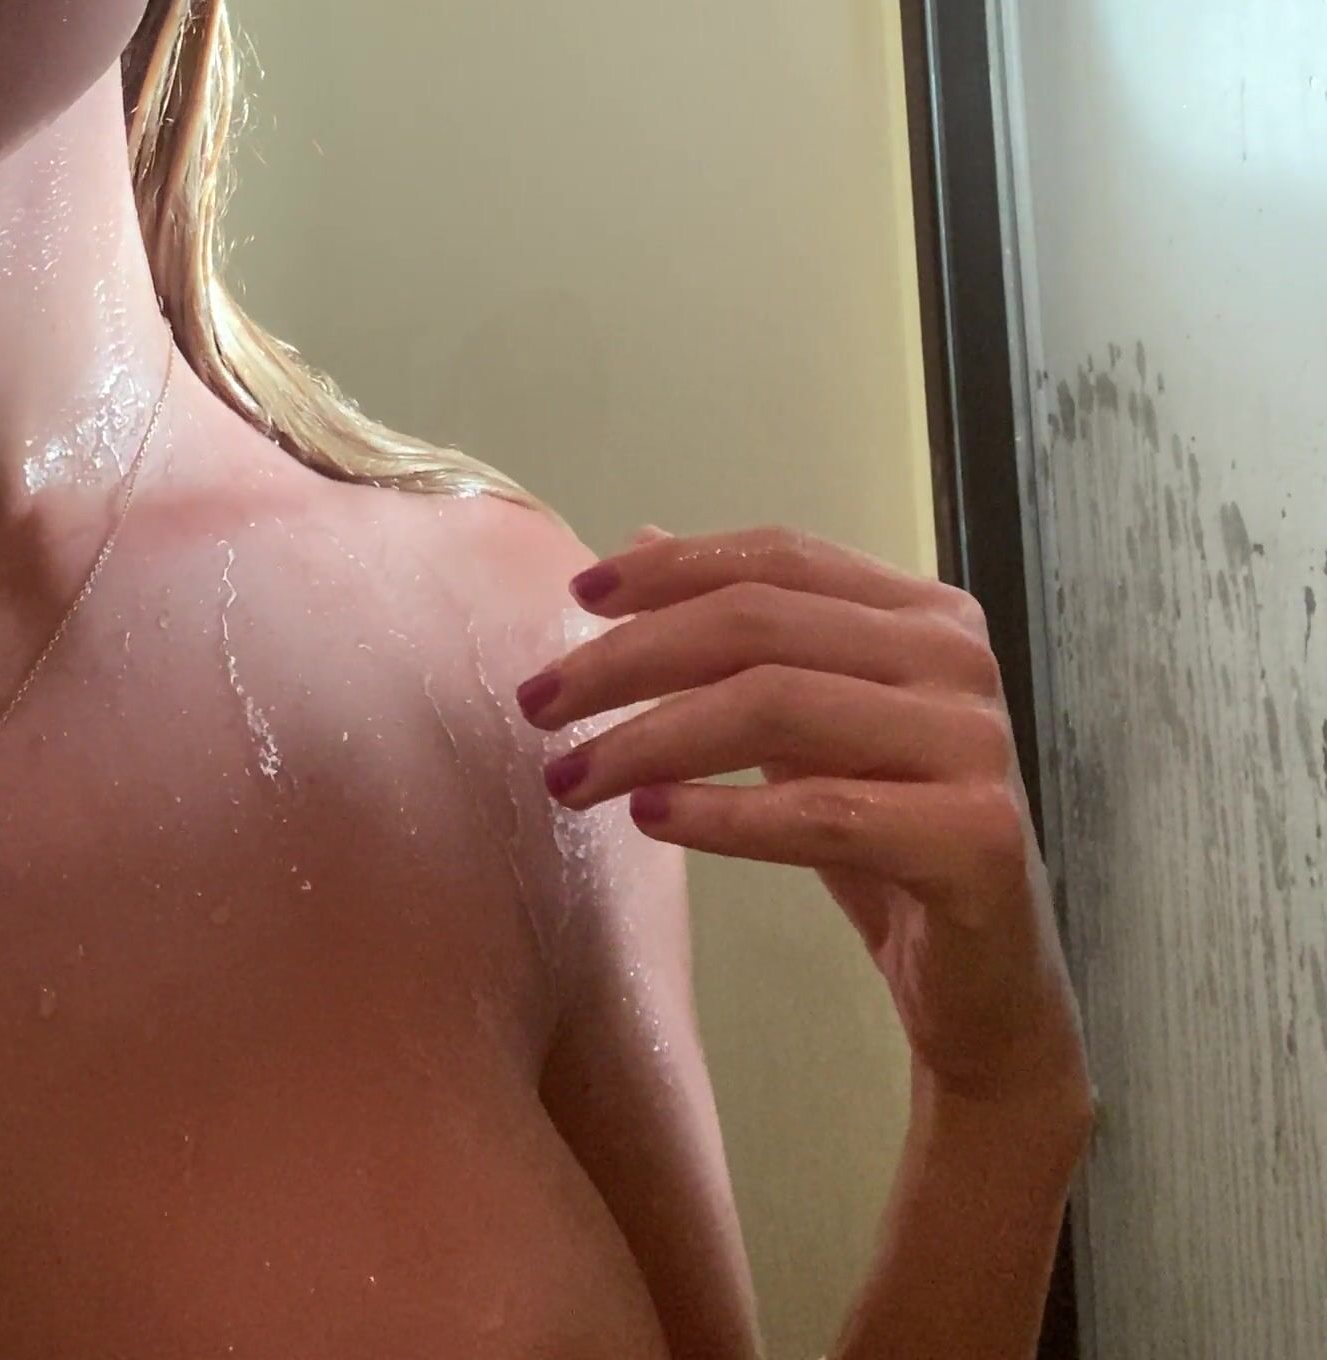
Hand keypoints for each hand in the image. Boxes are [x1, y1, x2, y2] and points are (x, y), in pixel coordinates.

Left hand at [516, 522, 1090, 1114]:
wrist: (989, 990)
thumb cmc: (891, 844)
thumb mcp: (808, 727)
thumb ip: (746, 634)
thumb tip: (641, 537)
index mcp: (926, 611)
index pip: (781, 556)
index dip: (672, 568)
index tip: (577, 598)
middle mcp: (957, 657)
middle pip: (762, 625)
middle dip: (632, 658)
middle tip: (538, 704)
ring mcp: (974, 743)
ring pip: (777, 708)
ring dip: (651, 739)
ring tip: (569, 775)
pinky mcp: (976, 837)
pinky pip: (822, 811)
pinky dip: (722, 813)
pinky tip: (650, 819)